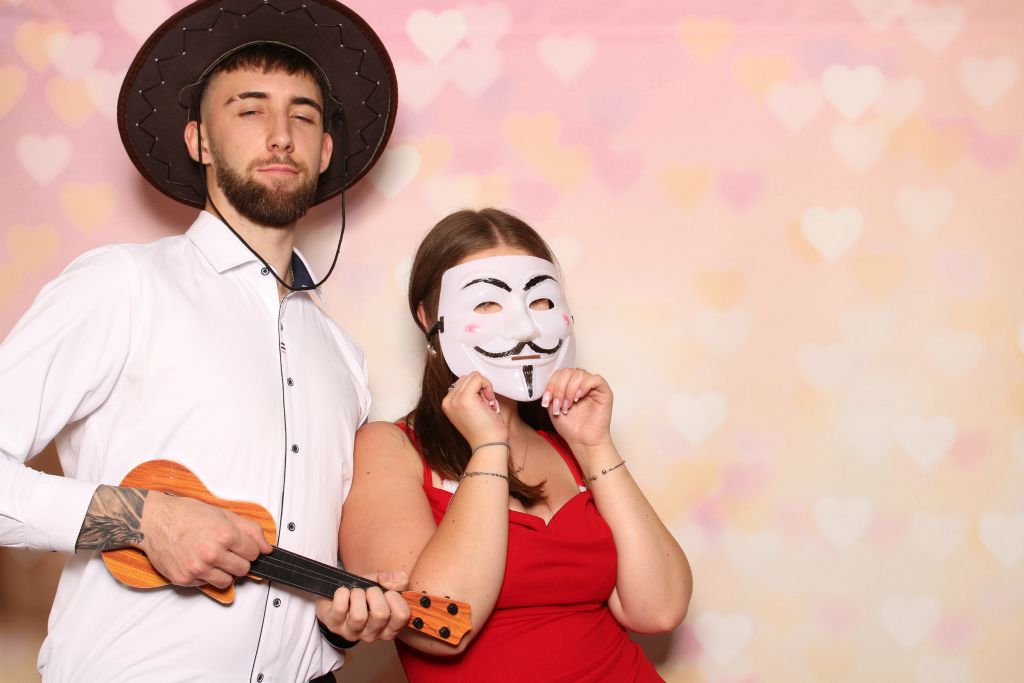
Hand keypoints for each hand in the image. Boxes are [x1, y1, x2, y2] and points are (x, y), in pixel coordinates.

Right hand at [137, 491, 272, 588]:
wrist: (153, 521)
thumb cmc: (186, 514)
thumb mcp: (223, 514)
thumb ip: (250, 530)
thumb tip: (267, 547)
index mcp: (225, 535)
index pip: (254, 553)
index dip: (249, 549)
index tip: (242, 546)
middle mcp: (212, 553)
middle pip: (244, 569)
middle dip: (239, 560)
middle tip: (227, 551)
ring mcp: (197, 568)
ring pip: (227, 581)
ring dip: (224, 571)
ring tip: (213, 557)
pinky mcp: (184, 579)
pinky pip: (206, 585)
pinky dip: (205, 575)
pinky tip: (197, 561)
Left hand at [316, 570, 410, 642]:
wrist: (336, 596)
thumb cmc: (363, 594)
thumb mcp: (382, 584)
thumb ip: (396, 580)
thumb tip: (397, 581)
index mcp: (389, 627)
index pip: (402, 616)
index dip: (396, 598)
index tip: (388, 592)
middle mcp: (372, 634)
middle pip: (380, 614)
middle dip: (375, 593)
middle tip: (369, 590)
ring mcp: (352, 633)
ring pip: (359, 616)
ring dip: (358, 594)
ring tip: (355, 592)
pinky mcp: (334, 626)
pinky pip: (340, 609)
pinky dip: (342, 593)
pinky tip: (343, 592)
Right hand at [441, 372, 507, 445]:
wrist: (488, 444)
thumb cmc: (485, 430)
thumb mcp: (472, 409)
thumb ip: (469, 395)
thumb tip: (476, 380)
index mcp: (448, 404)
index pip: (462, 383)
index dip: (476, 390)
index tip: (482, 404)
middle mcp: (448, 401)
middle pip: (467, 377)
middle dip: (480, 388)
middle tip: (486, 404)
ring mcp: (455, 399)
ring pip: (473, 376)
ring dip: (484, 387)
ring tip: (486, 404)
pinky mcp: (465, 398)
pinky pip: (478, 378)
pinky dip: (487, 386)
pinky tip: (489, 401)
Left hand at [542, 368, 612, 448]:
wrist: (583, 441)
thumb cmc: (571, 427)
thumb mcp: (553, 407)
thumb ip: (551, 393)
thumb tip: (546, 385)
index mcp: (570, 385)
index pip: (560, 373)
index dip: (551, 383)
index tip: (547, 399)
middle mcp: (582, 384)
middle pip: (568, 372)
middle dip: (559, 388)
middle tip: (558, 404)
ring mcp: (593, 387)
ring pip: (580, 374)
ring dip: (570, 390)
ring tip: (568, 405)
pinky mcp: (605, 392)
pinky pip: (596, 379)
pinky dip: (584, 386)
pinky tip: (578, 398)